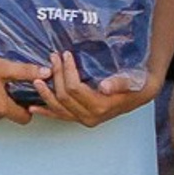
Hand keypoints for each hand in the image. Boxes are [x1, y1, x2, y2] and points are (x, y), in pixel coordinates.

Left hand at [35, 48, 157, 128]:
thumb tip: (105, 87)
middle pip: (64, 96)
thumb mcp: (132, 79)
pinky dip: (46, 111)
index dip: (68, 71)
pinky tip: (33, 107)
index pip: (75, 88)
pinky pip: (60, 116)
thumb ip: (119, 82)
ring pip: (58, 107)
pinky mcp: (80, 118)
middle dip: (57, 75)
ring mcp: (84, 119)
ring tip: (37, 79)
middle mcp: (91, 116)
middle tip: (53, 57)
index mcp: (101, 106)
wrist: (140, 93)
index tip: (66, 55)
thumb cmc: (136, 83)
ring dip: (46, 93)